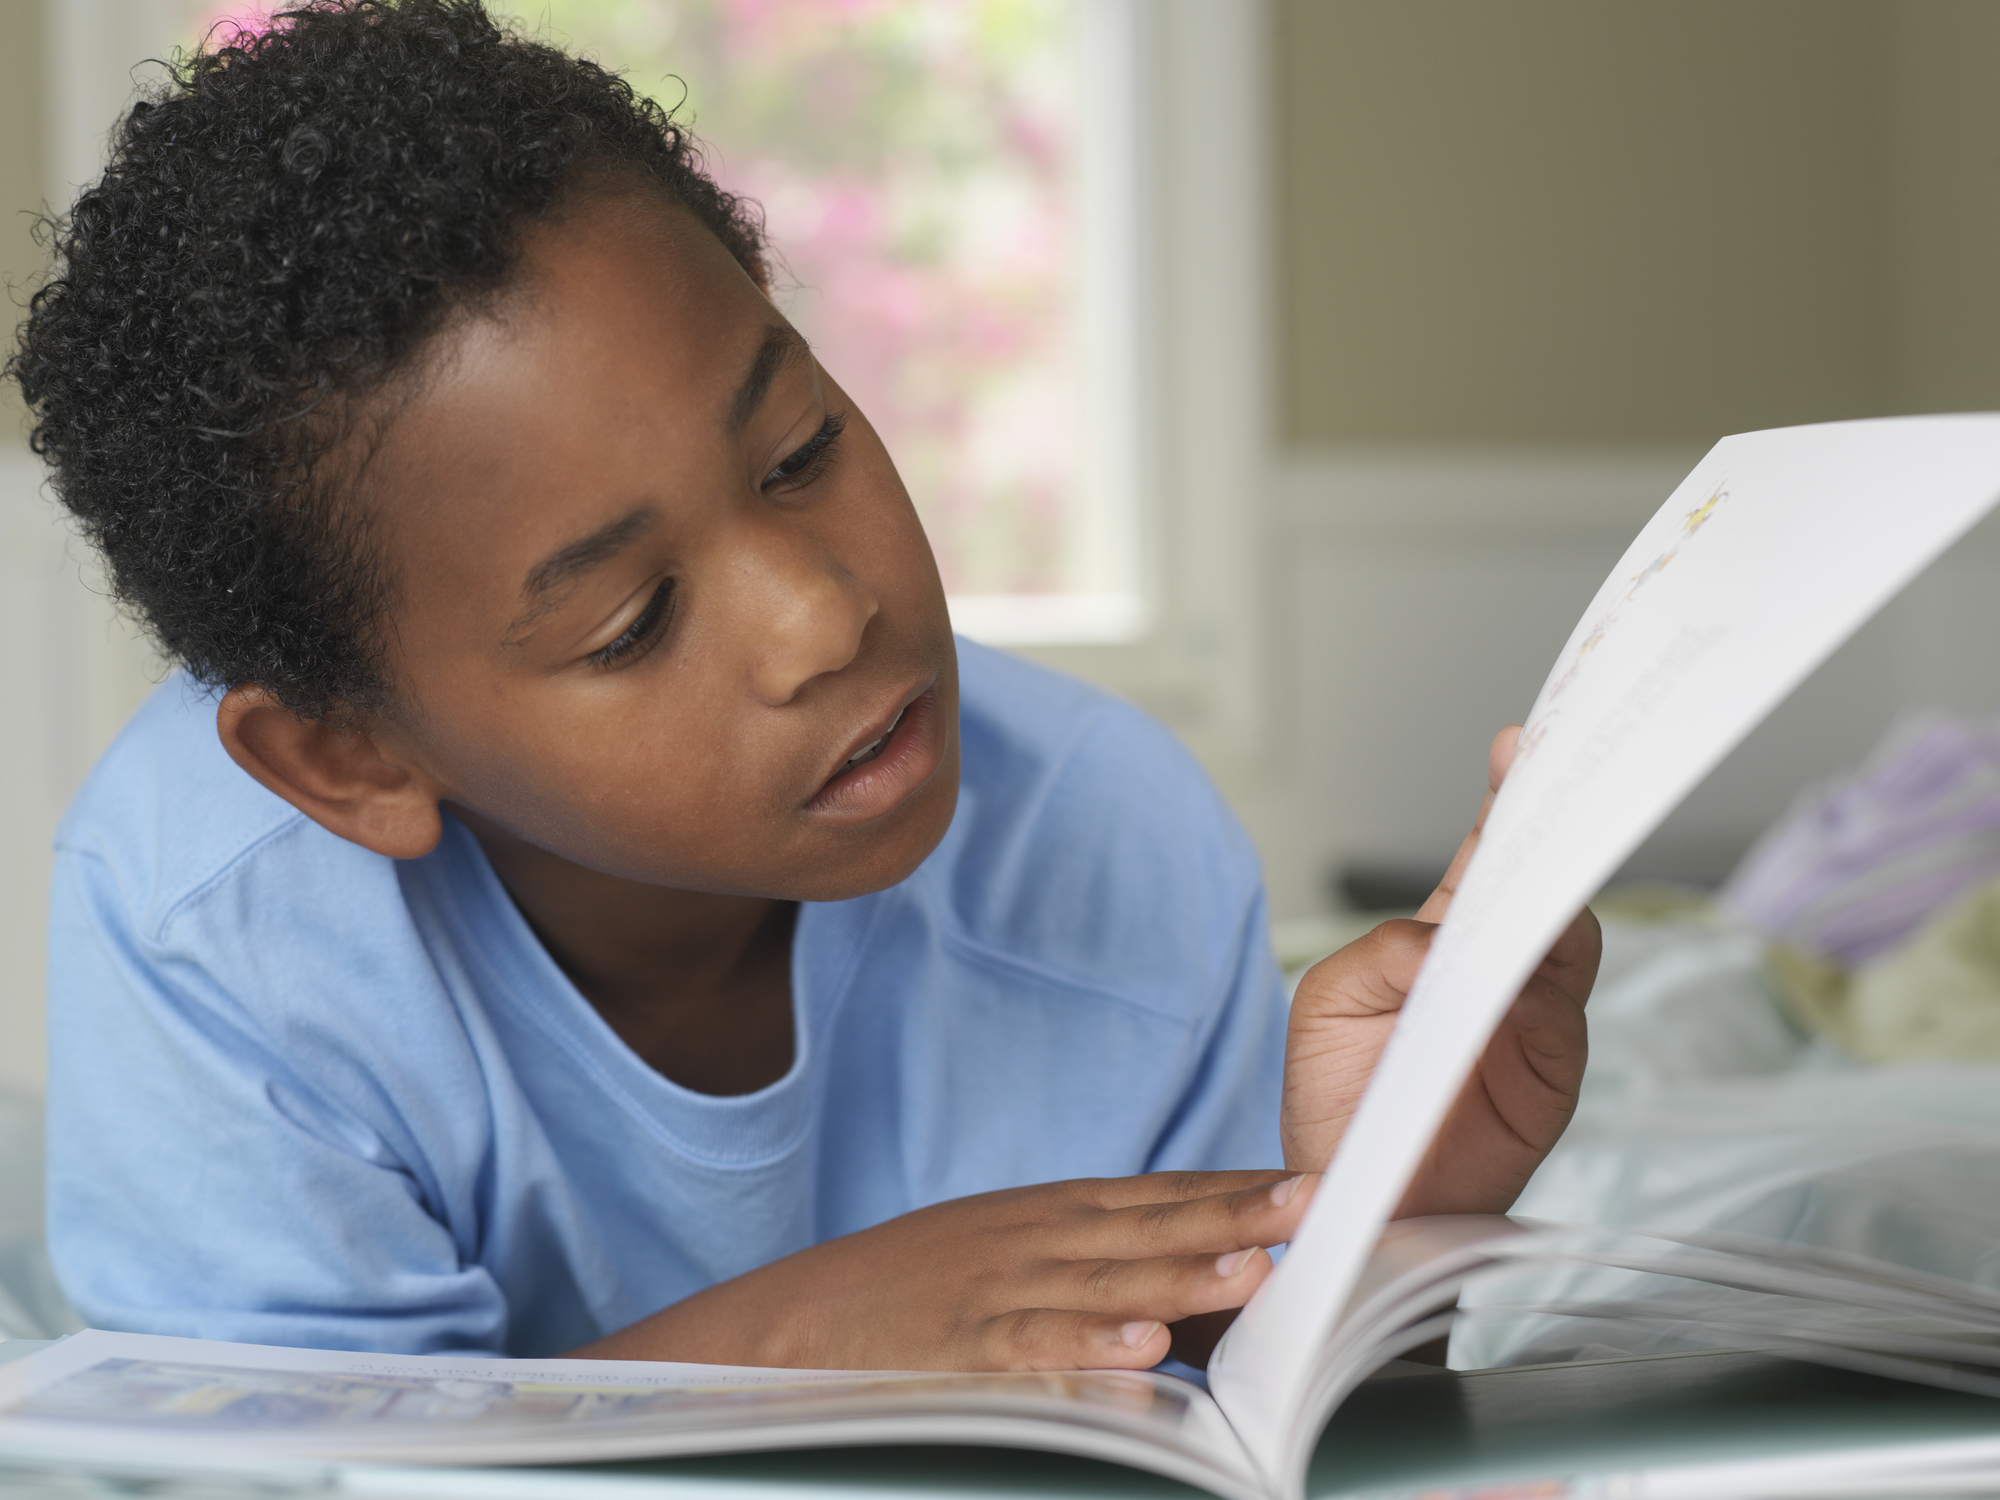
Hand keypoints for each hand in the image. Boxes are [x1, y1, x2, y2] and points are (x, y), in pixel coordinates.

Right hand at [572, 1169, 1317, 1369]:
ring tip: (1253, 1268)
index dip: (1230, 1192)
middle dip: (1231, 1216)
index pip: (1154, 1196)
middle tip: (1311, 1207)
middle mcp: (1025, 1240)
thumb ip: (1084, 1261)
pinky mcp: (952, 1348)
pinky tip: (1138, 1349)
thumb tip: (1184, 1286)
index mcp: (1042, 1215)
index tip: (1307, 1187)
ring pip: (1099, 1280)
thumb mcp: (999, 1254)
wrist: (781, 1326)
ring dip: (1179, 1271)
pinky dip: (1083, 1345)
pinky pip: (1027, 1349)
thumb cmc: (904, 1296)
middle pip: (1143, 1227)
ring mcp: (989, 1290)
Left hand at [1281, 726, 1598, 1215]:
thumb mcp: (1328, 1008)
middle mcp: (1498, 972)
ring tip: (1531, 863)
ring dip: (1550, 903)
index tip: (1519, 744)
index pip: (1485, 855)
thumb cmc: (1339, 1100)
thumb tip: (1438, 940)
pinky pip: (1560, 1023)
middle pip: (1539, 887)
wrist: (1351, 1199)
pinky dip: (1541, 996)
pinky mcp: (1550, 1081)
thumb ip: (1382, 958)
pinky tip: (1518, 976)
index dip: (1506, 799)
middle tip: (1548, 778)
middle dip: (1547, 830)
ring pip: (1565, 945)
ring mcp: (1532, 1022)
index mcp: (1441, 940)